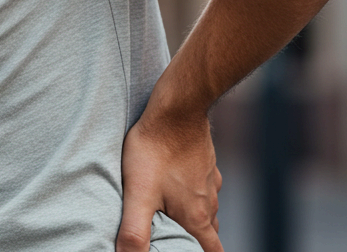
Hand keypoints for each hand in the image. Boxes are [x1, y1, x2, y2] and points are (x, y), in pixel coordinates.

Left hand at [116, 112, 224, 251]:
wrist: (177, 108)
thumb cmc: (155, 150)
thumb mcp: (138, 193)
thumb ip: (134, 231)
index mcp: (196, 216)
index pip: (212, 251)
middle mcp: (209, 201)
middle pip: (209, 232)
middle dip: (198, 242)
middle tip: (180, 243)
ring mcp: (210, 180)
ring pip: (208, 209)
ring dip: (196, 218)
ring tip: (176, 219)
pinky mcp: (206, 162)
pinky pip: (204, 187)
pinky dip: (195, 194)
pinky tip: (178, 186)